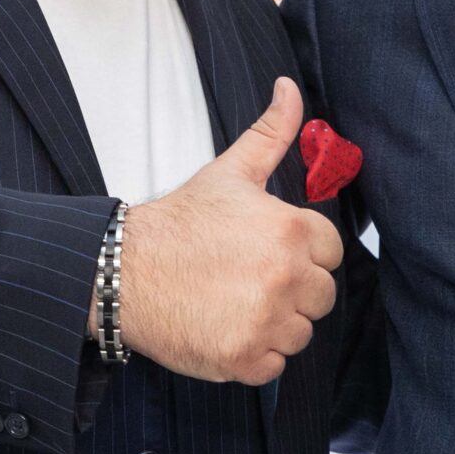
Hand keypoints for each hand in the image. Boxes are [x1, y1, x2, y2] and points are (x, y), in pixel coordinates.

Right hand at [119, 77, 342, 384]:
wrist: (122, 271)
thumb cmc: (177, 223)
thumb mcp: (228, 172)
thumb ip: (270, 133)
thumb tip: (290, 88)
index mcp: (290, 230)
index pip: (331, 252)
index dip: (301, 252)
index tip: (269, 253)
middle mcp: (285, 277)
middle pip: (321, 296)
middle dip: (292, 290)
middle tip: (248, 280)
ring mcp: (265, 322)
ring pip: (300, 333)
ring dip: (275, 324)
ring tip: (234, 305)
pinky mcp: (245, 359)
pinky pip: (274, 365)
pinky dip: (254, 355)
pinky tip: (226, 330)